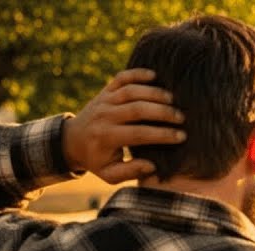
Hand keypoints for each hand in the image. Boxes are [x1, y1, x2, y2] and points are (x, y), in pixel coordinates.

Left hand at [62, 68, 184, 183]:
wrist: (72, 140)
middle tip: (182, 117)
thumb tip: (151, 165)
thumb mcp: (109, 174)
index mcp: (106, 137)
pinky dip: (137, 73)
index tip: (181, 136)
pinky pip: (122, 77)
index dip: (162, 135)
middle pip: (137, 109)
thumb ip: (130, 171)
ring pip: (132, 91)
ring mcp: (105, 100)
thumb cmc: (97, 160)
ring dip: (154, 93)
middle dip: (162, 112)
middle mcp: (105, 116)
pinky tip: (155, 75)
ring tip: (173, 100)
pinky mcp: (106, 90)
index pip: (139, 134)